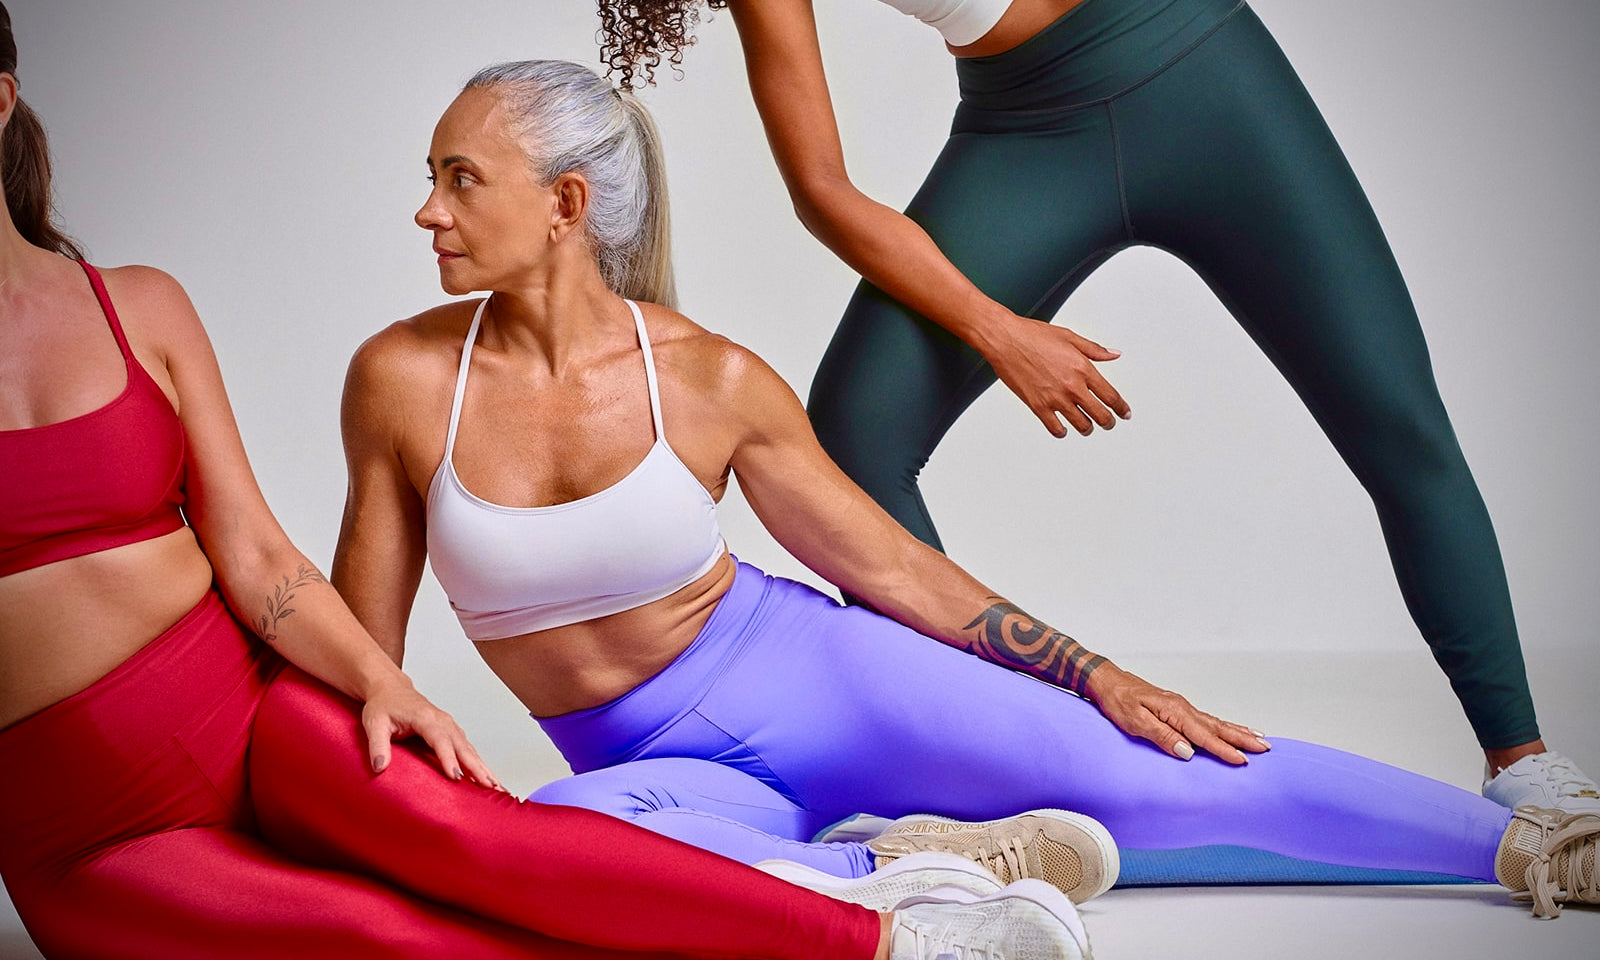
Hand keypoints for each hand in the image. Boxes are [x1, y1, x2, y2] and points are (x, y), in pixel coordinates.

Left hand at [361, 679, 504, 790]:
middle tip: (490, 786)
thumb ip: (377, 745)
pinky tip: (485, 776)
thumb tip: (380, 767)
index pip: (440, 740)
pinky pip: (467, 748)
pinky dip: (478, 762)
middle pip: (463, 746)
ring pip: (469, 748)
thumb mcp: (374, 723)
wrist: (390, 689)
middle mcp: (442, 720)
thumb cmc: (383, 705)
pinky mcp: (450, 731)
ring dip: (483, 766)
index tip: (456, 777)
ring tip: (496, 786)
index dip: (449, 758)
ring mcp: (449, 725)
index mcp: (425, 717)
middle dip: (477, 767)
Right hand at [979, 313, 1130, 437]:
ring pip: (1081, 425)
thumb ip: (1095, 350)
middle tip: (1109, 422)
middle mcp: (1071, 386)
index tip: (1124, 413)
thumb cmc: (1032, 335)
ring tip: (1088, 427)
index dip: (1121, 408)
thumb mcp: (1070, 337)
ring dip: (1088, 428)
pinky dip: (1062, 432)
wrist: (1005, 340)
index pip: (1111, 396)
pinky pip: (1056, 429)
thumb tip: (1114, 354)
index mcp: (1082, 368)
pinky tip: (1063, 428)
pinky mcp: (1038, 406)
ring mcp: (1055, 398)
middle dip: (1108, 422)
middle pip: (1100, 415)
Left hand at [1083, 664, 1269, 763]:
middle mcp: (1182, 708)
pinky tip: (1231, 729)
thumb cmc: (1118, 701)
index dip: (1224, 750)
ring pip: (1216, 722)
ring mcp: (1182, 707)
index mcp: (1174, 712)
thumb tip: (1187, 752)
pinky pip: (1207, 720)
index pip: (1203, 736)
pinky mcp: (1178, 709)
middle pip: (1217, 727)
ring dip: (1238, 732)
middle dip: (1242, 739)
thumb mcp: (1134, 722)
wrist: (1107, 681)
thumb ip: (1162, 736)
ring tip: (1260, 739)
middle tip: (1266, 748)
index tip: (1242, 761)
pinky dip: (1223, 725)